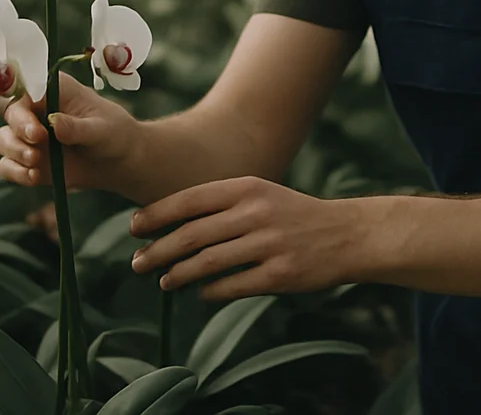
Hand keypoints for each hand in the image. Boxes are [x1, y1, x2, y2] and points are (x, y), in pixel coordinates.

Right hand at [0, 71, 139, 193]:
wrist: (117, 161)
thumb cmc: (112, 133)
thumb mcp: (101, 130)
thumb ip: (77, 127)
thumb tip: (54, 122)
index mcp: (53, 90)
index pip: (25, 92)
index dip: (23, 112)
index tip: (36, 132)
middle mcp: (35, 109)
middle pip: (9, 116)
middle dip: (17, 137)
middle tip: (35, 153)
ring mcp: (28, 135)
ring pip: (3, 140)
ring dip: (14, 154)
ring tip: (35, 166)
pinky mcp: (27, 158)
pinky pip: (9, 165)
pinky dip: (16, 173)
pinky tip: (34, 178)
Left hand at [128, 176, 358, 301]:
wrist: (346, 234)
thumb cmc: (292, 214)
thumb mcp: (259, 194)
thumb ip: (221, 205)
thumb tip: (170, 224)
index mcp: (247, 187)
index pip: (189, 199)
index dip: (157, 214)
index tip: (134, 227)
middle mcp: (255, 212)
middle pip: (192, 234)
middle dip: (158, 249)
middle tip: (136, 262)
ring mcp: (268, 244)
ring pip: (208, 262)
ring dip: (179, 274)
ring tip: (163, 281)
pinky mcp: (280, 274)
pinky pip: (233, 286)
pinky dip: (210, 291)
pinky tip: (200, 293)